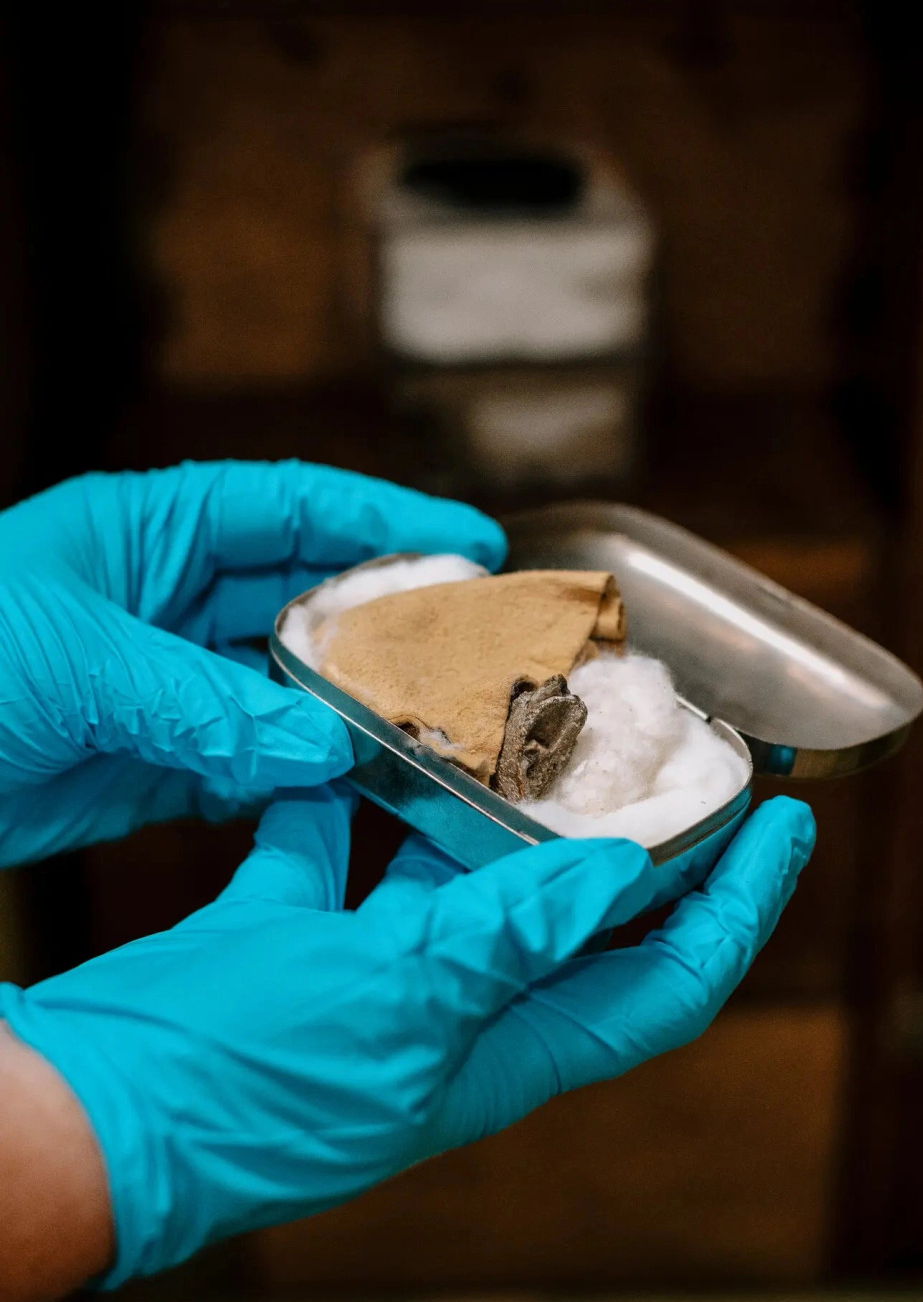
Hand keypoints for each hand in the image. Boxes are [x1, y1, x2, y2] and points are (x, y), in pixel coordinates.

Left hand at [0, 462, 503, 864]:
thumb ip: (201, 703)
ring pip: (287, 692)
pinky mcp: (154, 766)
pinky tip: (345, 792)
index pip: (291, 509)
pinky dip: (298, 781)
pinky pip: (252, 766)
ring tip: (427, 732)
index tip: (469, 541)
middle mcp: (166, 604)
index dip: (385, 521)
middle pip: (305, 602)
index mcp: (147, 533)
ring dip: (350, 715)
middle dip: (386, 625)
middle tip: (470, 653)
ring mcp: (164, 688)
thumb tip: (316, 746)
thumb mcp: (74, 661)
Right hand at [0, 792, 813, 1288]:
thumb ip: (506, 936)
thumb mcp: (396, 1001)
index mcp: (499, 1045)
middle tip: (668, 750)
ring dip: (495, 804)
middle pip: (581, 922)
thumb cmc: (240, 1082)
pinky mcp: (292, 938)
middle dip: (638, 840)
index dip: (734, 911)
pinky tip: (346, 738)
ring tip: (523, 718)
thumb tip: (615, 877)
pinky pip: (341, 852)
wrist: (90, 1116)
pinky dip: (347, 798)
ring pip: (462, 875)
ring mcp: (371, 974)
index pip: (662, 982)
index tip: (781, 827)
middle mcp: (451, 1012)